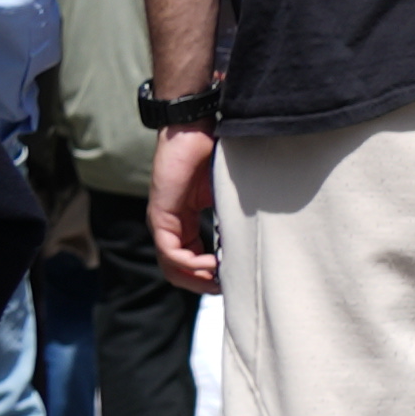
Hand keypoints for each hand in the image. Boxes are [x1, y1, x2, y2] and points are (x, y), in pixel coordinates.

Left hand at [150, 135, 222, 295]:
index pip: (189, 260)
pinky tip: (214, 264)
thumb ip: (231, 218)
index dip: (210, 276)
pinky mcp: (161, 216)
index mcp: (182, 221)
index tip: (234, 278)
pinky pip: (171, 253)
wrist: (196, 127)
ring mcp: (162, 222)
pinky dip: (192, 264)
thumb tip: (252, 242)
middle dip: (204, 284)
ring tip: (222, 280)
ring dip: (198, 279)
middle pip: (178, 272)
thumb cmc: (213, 153)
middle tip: (229, 288)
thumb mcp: (227, 195)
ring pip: (172, 268)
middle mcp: (169, 225)